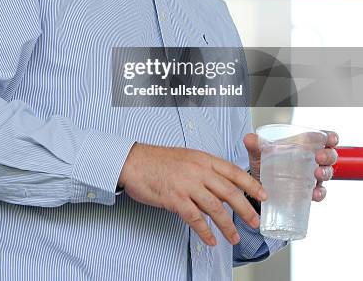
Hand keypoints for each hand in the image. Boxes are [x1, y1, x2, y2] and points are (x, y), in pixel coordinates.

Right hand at [118, 143, 266, 246]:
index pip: (233, 171)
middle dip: (245, 209)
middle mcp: (198, 170)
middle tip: (255, 222)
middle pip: (229, 191)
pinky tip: (210, 240)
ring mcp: (186, 184)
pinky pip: (194, 218)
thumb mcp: (187, 159)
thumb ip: (204, 171)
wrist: (133, 161)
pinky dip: (204, 231)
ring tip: (234, 238)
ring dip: (227, 226)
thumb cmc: (158, 160)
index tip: (263, 195)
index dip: (250, 184)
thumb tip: (219, 188)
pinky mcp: (174, 198)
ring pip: (215, 208)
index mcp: (203, 158)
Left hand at [243, 130, 338, 201]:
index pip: (323, 138)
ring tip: (317, 174)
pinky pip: (320, 192)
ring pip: (327, 173)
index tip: (329, 139)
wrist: (258, 184)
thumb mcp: (259, 152)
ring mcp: (312, 176)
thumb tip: (250, 139)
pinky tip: (314, 193)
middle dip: (328, 155)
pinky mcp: (308, 191)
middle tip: (319, 157)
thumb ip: (255, 144)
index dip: (330, 138)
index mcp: (303, 145)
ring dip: (325, 173)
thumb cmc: (264, 162)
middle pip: (330, 155)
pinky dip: (319, 193)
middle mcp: (311, 159)